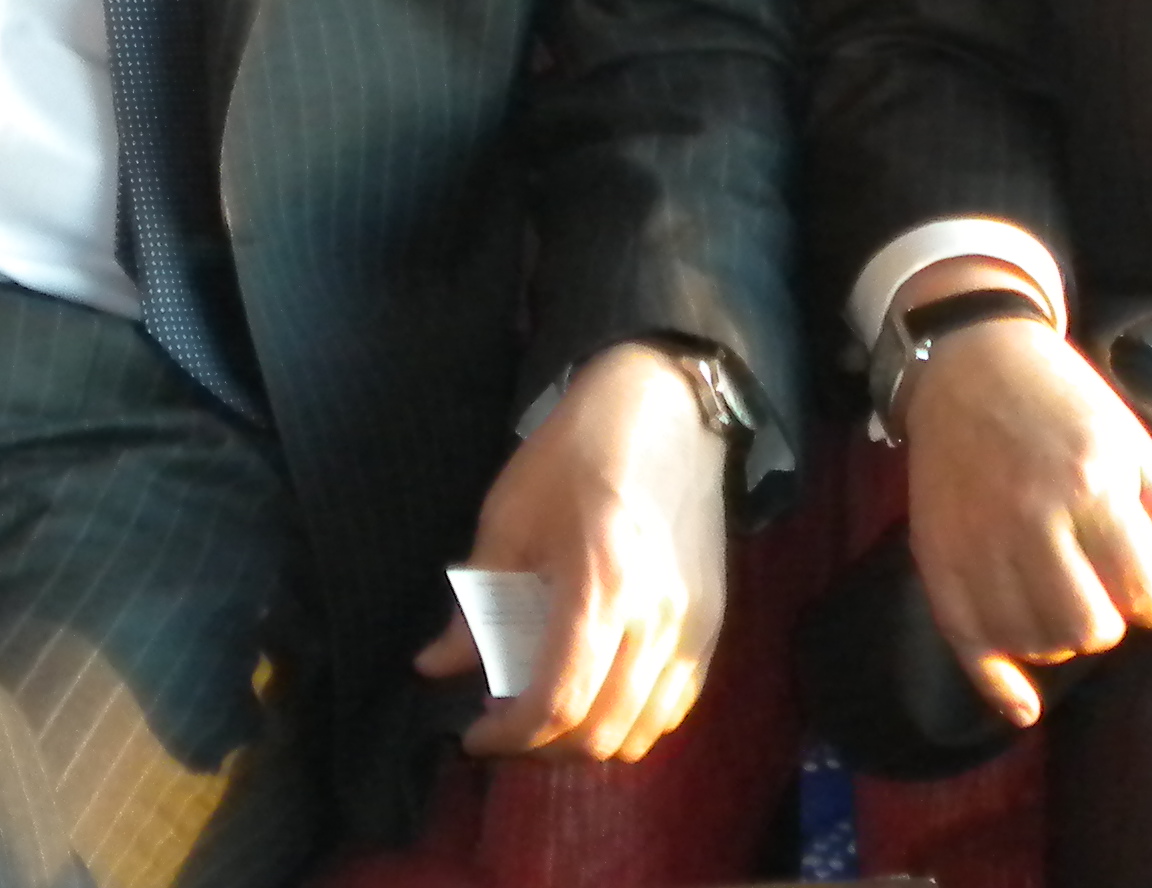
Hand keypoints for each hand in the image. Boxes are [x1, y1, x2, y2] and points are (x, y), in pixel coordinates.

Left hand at [414, 341, 730, 760]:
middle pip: (601, 732)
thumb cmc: (576, 452)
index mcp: (601, 588)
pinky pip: (677, 704)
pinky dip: (634, 720)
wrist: (666, 406)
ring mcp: (695, 625)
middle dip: (543, 746)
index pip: (558, 703)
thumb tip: (436, 665)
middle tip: (505, 721)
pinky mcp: (715, 621)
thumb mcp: (509, 517)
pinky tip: (599, 693)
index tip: (473, 735)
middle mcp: (658, 620)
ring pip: (644, 730)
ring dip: (590, 740)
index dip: (509, 737)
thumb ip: (477, 602)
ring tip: (550, 711)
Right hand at [898, 310, 1151, 727]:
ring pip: (1034, 642)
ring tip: (1056, 596)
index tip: (1134, 565)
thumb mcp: (1140, 458)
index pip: (1146, 597)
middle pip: (1088, 629)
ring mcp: (977, 540)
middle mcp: (1031, 516)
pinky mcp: (936, 557)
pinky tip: (1024, 701)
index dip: (1151, 594)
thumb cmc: (1069, 409)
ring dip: (1058, 636)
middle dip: (1106, 619)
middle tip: (1094, 582)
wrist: (971, 365)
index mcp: (1093, 485)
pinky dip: (999, 684)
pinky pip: (969, 646)